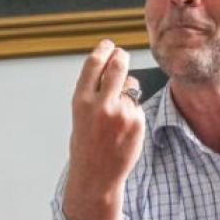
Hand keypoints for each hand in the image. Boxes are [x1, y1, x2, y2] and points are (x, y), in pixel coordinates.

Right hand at [62, 39, 145, 219]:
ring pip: (131, 86)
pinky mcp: (137, 121)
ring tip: (117, 112)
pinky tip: (124, 128)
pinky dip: (133, 110)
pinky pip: (138, 105)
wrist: (96, 174)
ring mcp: (121, 113)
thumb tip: (112, 66)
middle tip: (122, 55)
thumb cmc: (86, 143)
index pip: (95, 63)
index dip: (103, 50)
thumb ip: (94, 91)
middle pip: (118, 66)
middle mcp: (101, 104)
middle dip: (121, 56)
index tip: (108, 45)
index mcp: (81, 100)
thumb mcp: (81, 114)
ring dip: (128, 90)